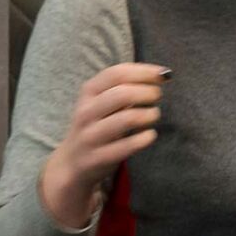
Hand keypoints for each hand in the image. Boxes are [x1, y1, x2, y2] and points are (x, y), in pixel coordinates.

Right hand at [37, 62, 168, 229]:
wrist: (72, 163)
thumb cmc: (96, 126)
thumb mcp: (101, 102)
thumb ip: (124, 87)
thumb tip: (161, 74)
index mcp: (88, 93)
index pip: (116, 74)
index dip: (144, 72)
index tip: (163, 74)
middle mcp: (86, 112)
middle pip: (122, 94)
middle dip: (148, 93)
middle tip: (157, 97)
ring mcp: (91, 136)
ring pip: (127, 119)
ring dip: (149, 115)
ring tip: (153, 115)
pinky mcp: (99, 157)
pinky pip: (128, 145)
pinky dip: (145, 138)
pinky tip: (150, 135)